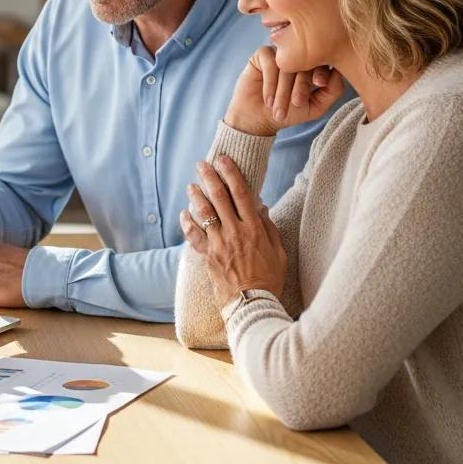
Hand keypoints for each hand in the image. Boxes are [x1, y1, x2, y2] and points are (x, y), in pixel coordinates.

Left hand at [179, 156, 286, 309]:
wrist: (253, 304)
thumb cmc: (270, 279)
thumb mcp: (278, 252)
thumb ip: (269, 228)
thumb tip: (261, 207)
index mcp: (254, 228)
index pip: (242, 193)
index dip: (231, 174)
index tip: (224, 160)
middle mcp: (235, 232)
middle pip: (219, 198)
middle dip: (209, 178)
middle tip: (202, 165)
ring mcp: (219, 243)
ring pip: (204, 213)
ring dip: (196, 197)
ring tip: (191, 186)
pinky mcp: (208, 256)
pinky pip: (193, 236)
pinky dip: (187, 223)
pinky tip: (183, 214)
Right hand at [224, 45, 345, 136]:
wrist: (260, 118)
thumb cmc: (289, 113)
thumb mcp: (316, 106)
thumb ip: (333, 91)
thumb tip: (338, 72)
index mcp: (313, 66)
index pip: (322, 61)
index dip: (322, 71)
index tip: (320, 84)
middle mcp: (297, 57)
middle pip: (304, 63)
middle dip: (300, 86)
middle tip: (296, 103)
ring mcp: (280, 54)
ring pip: (286, 65)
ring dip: (282, 89)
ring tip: (278, 109)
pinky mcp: (262, 55)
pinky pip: (270, 62)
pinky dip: (270, 82)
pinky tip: (268, 98)